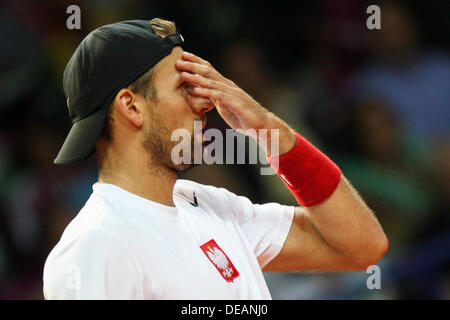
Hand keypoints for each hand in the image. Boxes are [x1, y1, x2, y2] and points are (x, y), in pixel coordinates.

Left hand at [175, 51, 295, 155]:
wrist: (262, 126)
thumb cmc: (243, 118)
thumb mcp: (224, 107)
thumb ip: (214, 99)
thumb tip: (201, 95)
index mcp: (225, 86)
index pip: (209, 70)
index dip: (196, 62)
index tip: (183, 56)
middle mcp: (229, 86)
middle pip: (208, 72)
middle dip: (192, 65)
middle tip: (178, 60)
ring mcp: (233, 93)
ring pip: (212, 82)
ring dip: (196, 77)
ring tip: (183, 73)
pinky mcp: (235, 103)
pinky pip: (218, 96)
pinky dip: (206, 92)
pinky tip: (195, 90)